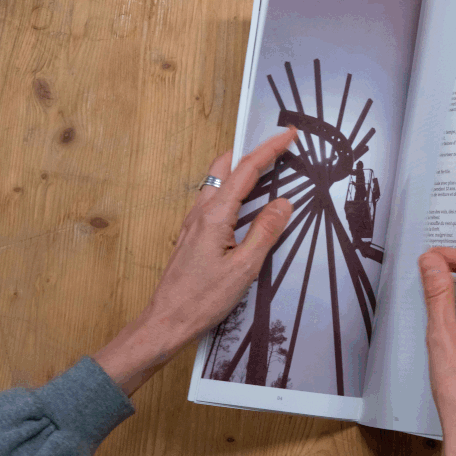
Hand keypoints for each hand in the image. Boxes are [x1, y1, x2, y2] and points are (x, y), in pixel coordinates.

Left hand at [93, 127, 297, 395]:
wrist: (166, 322)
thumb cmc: (203, 299)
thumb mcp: (244, 268)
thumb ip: (265, 232)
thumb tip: (283, 202)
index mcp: (215, 215)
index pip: (246, 170)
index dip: (269, 149)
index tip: (289, 133)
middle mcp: (201, 212)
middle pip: (226, 166)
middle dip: (251, 151)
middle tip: (278, 148)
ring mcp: (193, 222)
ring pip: (218, 182)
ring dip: (242, 170)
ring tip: (268, 171)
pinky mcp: (192, 235)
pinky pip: (215, 200)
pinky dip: (234, 190)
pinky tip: (247, 204)